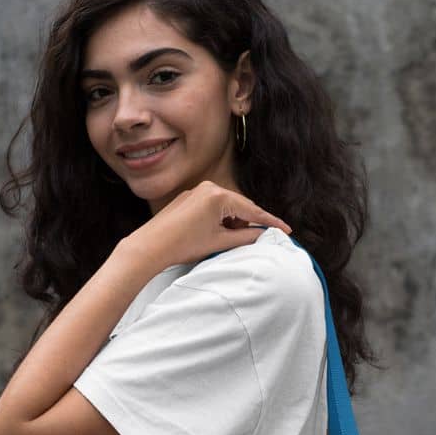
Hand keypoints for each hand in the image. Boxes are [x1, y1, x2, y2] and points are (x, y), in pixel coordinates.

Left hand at [124, 180, 292, 271]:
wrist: (150, 246)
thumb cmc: (183, 245)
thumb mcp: (219, 243)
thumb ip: (245, 238)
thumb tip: (262, 236)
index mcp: (219, 196)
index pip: (252, 211)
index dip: (270, 222)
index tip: (286, 230)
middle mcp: (209, 187)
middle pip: (240, 206)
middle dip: (250, 223)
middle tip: (261, 239)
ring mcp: (197, 191)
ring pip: (226, 206)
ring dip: (234, 222)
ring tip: (232, 240)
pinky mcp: (188, 198)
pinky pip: (213, 206)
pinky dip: (221, 218)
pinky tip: (218, 233)